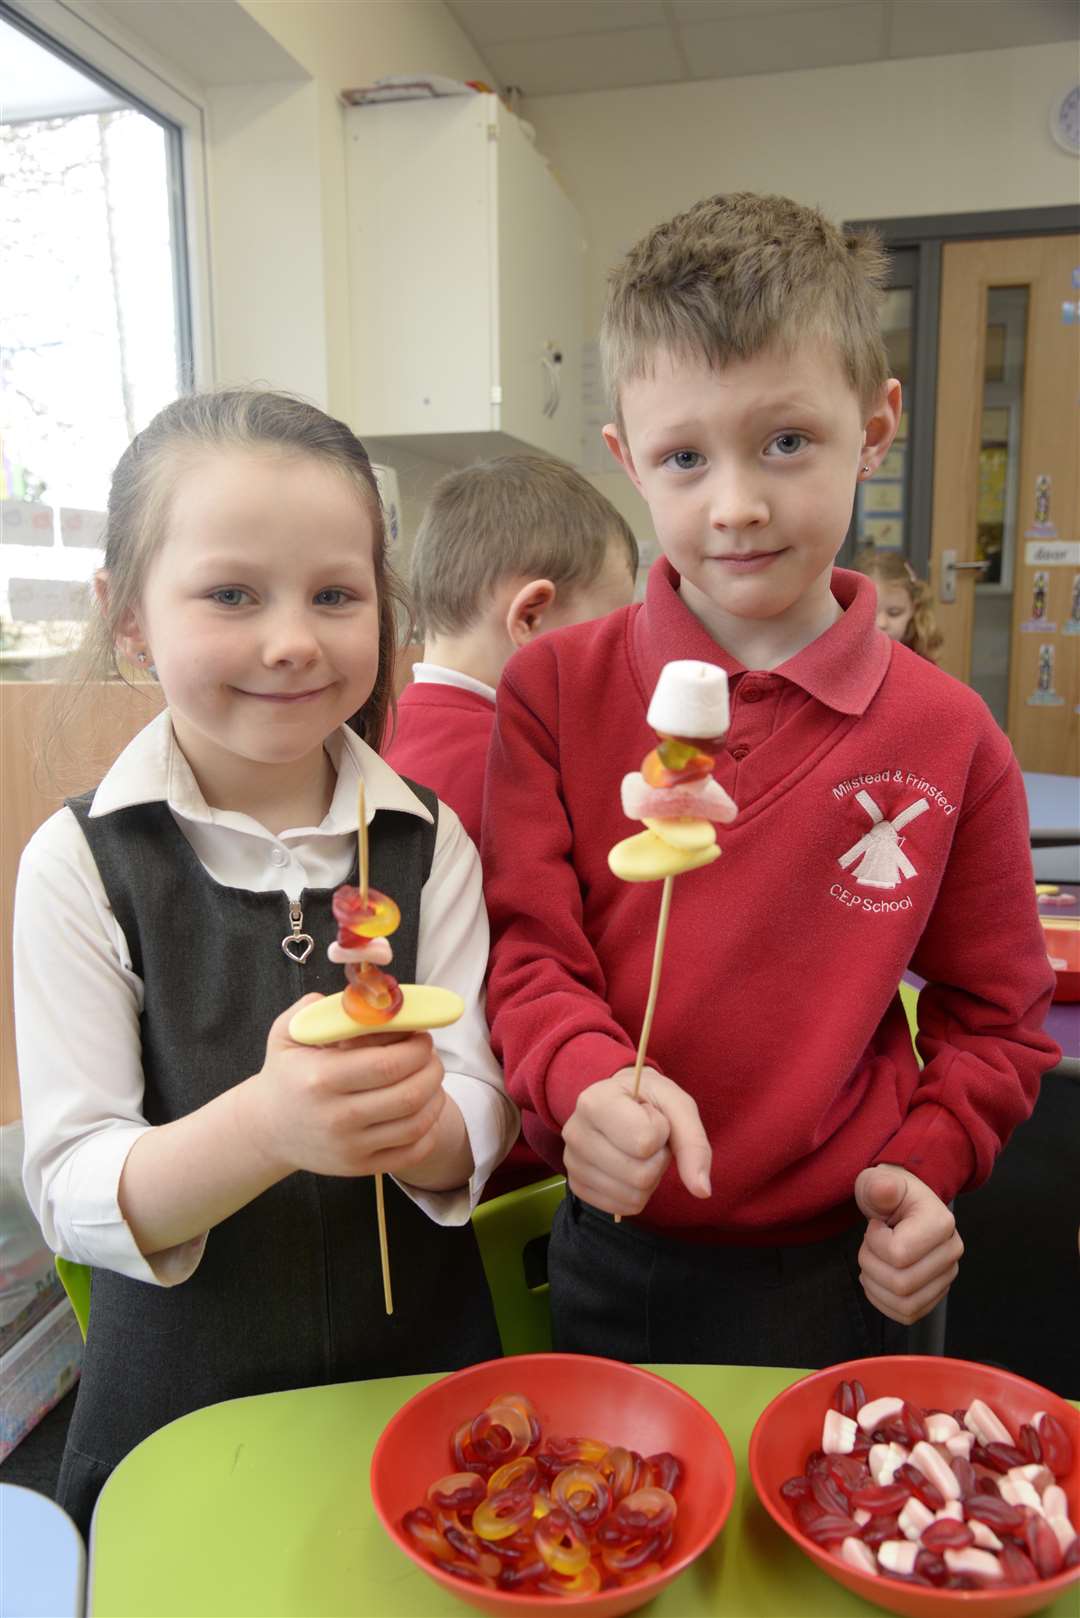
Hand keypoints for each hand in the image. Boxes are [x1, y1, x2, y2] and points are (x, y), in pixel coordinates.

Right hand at [247, 997, 447, 1180]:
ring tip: (430, 1078)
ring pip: (416, 1123)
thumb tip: (359, 995)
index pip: (388, 1063)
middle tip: (430, 1055)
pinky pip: (412, 1152)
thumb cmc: (286, 1073)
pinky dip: (429, 1129)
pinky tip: (424, 1108)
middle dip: (432, 1068)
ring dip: (436, 1096)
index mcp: (321, 1078)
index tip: (421, 1035)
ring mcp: (349, 1146)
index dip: (417, 1048)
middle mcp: (337, 1117)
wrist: (266, 1128)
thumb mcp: (288, 1033)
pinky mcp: (359, 1167)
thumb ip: (317, 1008)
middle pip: (409, 1094)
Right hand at [561, 1067, 711, 1217]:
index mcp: (594, 1101)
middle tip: (648, 1137)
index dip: (662, 1131)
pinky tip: (628, 1166)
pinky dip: (637, 1193)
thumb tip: (702, 1190)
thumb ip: (693, 1143)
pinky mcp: (577, 1186)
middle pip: (640, 1175)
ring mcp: (572, 1163)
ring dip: (650, 1177)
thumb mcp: (677, 1104)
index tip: (651, 1115)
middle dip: (658, 1158)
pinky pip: (623, 1208)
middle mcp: (574, 1133)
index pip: (645, 1142)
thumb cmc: (649, 1099)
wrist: (620, 1099)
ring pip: (633, 1196)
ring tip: (638, 1150)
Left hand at [854, 1164, 962, 1325]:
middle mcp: (950, 1252)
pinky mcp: (935, 1293)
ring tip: (873, 1261)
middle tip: (869, 1245)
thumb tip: (885, 1189)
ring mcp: (946, 1276)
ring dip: (876, 1286)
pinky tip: (877, 1279)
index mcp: (941, 1223)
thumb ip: (878, 1186)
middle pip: (902, 1284)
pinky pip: (908, 1314)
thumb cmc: (890, 1194)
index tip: (875, 1226)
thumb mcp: (878, 1182)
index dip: (874, 1243)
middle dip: (871, 1265)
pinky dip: (884, 1302)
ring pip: (905, 1304)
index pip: (899, 1254)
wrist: (903, 1205)